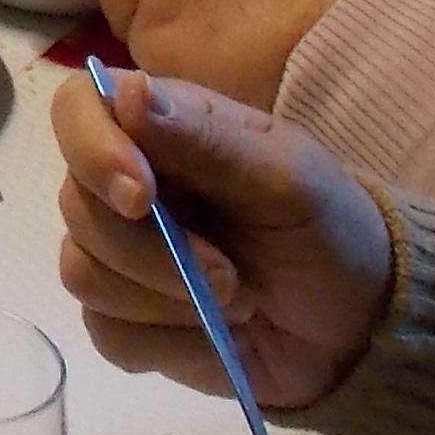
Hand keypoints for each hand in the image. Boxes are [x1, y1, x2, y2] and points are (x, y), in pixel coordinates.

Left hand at [26, 0, 387, 111]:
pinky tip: (232, 102)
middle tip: (224, 41)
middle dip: (154, 26)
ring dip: (171, 72)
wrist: (380, 36)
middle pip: (123, 2)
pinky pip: (160, 102)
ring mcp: (161, 22)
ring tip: (245, 69)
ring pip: (141, 57)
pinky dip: (182, 111)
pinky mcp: (171, 81)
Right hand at [49, 64, 393, 406]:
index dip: (91, 148)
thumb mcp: (287, 180)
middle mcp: (128, 184)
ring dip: (164, 300)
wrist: (357, 329)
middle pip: (76, 205)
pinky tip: (213, 335)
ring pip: (82, 272)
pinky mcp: (125, 320)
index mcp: (164, 128)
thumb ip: (205, 140)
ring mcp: (120, 256)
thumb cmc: (330, 233)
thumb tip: (125, 92)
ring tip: (238, 304)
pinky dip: (165, 342)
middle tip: (233, 279)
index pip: (78, 108)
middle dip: (153, 253)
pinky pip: (105, 332)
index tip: (141, 198)